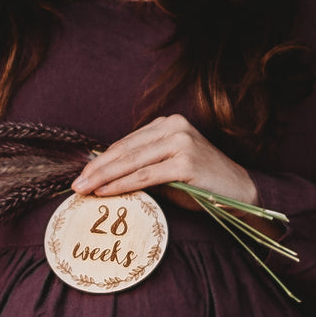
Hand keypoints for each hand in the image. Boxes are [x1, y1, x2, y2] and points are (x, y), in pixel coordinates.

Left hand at [71, 115, 257, 209]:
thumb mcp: (170, 168)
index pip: (127, 142)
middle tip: (75, 184)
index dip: (101, 159)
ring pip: (131, 162)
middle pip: (125, 150)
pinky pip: (145, 176)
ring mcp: (181, 143)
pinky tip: (105, 192)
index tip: (82, 173)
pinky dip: (122, 185)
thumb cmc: (202, 183)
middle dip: (96, 168)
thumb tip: (105, 176)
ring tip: (84, 189)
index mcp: (168, 124)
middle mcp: (174, 128)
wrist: (240, 192)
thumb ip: (143, 166)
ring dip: (103, 177)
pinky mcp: (186, 164)